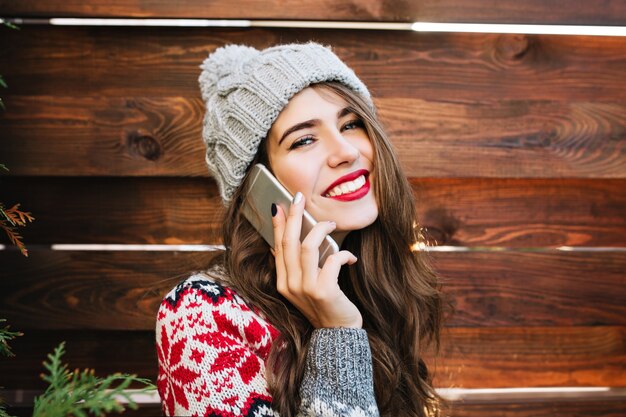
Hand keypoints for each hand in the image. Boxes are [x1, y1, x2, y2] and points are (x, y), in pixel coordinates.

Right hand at [271, 193, 362, 328]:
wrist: (338, 335)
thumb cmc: (325, 306)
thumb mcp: (304, 288)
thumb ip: (296, 268)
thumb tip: (288, 241)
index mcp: (283, 283)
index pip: (278, 247)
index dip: (279, 225)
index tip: (279, 205)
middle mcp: (290, 285)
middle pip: (289, 242)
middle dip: (294, 216)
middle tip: (298, 197)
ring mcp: (306, 288)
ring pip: (308, 246)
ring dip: (321, 230)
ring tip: (331, 224)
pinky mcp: (324, 291)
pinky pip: (332, 260)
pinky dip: (343, 254)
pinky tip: (350, 257)